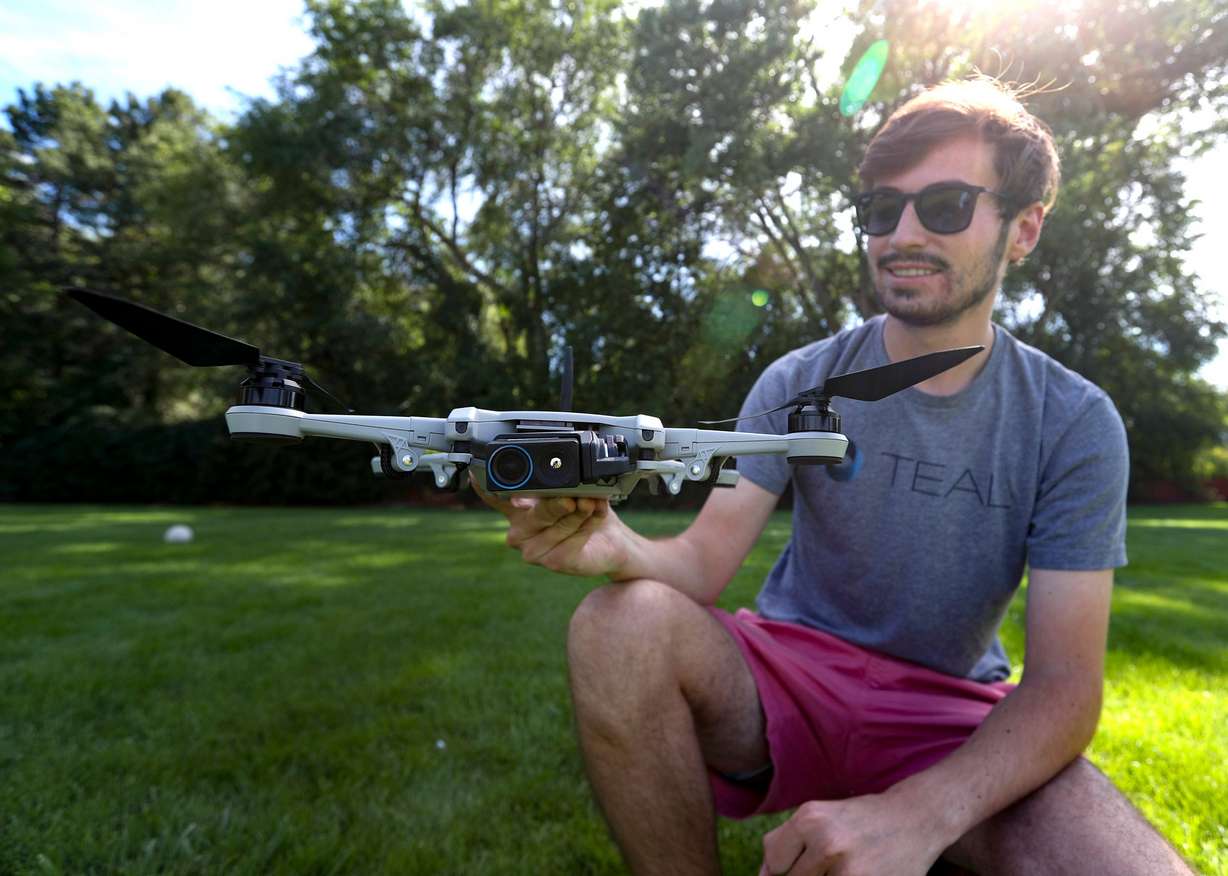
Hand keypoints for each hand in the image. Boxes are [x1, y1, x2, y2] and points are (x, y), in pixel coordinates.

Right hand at [472, 474, 628, 576]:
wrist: (611, 540)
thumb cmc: (586, 512)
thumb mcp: (572, 491)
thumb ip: (558, 485)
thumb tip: (551, 480)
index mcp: (516, 510)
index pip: (494, 496)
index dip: (485, 486)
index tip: (476, 472)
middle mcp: (519, 531)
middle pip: (536, 512)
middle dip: (558, 502)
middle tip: (573, 498)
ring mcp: (533, 551)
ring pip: (558, 525)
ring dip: (581, 513)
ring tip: (593, 504)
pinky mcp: (553, 563)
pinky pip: (572, 540)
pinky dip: (588, 526)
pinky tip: (594, 520)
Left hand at [759, 794, 943, 875]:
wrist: (916, 818)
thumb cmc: (860, 820)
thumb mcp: (818, 817)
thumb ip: (786, 844)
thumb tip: (763, 875)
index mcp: (810, 817)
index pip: (773, 861)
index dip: (785, 866)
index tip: (811, 859)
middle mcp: (826, 842)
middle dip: (809, 873)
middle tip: (837, 859)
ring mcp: (848, 870)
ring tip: (848, 864)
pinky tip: (859, 870)